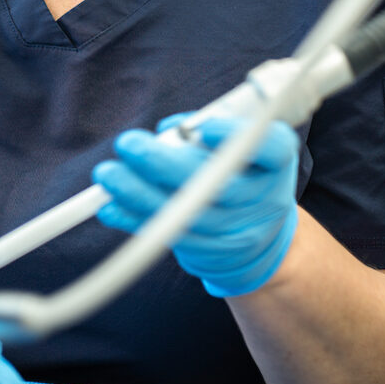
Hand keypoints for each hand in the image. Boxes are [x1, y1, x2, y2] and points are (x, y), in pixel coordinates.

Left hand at [93, 116, 298, 296]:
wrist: (259, 235)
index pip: (272, 148)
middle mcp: (265, 198)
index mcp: (276, 162)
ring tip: (108, 174)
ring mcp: (241, 232)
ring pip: (187, 216)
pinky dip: (136, 219)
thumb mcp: (238, 144)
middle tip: (128, 145)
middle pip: (218, 185)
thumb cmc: (238, 171)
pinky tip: (111, 206)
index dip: (238, 139)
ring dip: (140, 194)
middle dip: (166, 164)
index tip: (203, 128)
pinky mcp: (213, 255)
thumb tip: (166, 130)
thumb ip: (205, 130)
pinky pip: (170, 238)